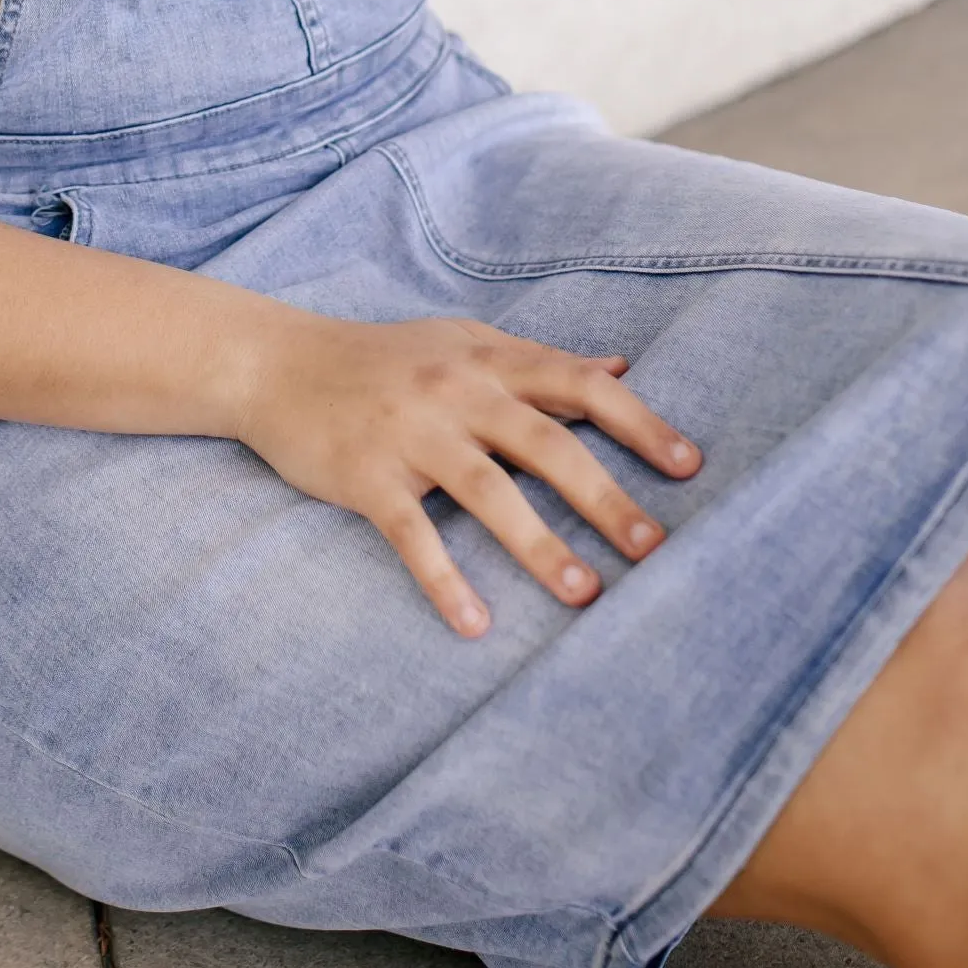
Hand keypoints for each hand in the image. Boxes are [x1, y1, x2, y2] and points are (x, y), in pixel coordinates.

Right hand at [234, 308, 701, 635]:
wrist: (277, 363)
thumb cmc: (382, 358)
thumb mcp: (461, 343)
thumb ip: (536, 360)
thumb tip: (619, 366)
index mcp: (487, 359)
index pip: (579, 383)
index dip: (637, 423)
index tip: (690, 466)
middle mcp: (456, 391)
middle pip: (544, 443)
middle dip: (604, 497)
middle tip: (655, 549)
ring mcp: (410, 434)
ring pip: (486, 491)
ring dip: (539, 545)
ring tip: (585, 596)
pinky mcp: (367, 476)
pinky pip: (411, 534)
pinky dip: (444, 580)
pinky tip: (475, 624)